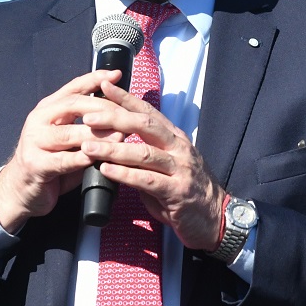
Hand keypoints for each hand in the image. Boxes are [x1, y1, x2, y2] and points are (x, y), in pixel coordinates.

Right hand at [0, 71, 128, 233]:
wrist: (21, 188)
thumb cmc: (51, 160)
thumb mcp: (68, 136)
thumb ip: (87, 124)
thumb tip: (121, 113)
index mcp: (48, 108)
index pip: (73, 88)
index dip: (95, 79)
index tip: (116, 75)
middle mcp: (39, 120)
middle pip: (73, 105)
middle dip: (102, 107)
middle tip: (125, 114)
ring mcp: (34, 141)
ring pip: (68, 133)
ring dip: (96, 135)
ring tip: (119, 137)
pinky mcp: (35, 164)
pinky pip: (63, 160)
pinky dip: (82, 158)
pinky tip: (97, 158)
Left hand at [79, 78, 225, 250]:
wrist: (217, 218)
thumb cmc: (187, 192)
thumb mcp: (168, 167)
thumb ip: (145, 157)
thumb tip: (115, 147)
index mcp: (175, 138)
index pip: (148, 112)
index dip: (126, 98)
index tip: (103, 87)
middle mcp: (179, 148)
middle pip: (145, 126)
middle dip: (115, 118)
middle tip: (88, 117)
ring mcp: (180, 169)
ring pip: (144, 152)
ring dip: (113, 149)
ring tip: (89, 147)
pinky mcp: (178, 192)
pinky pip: (147, 180)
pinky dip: (124, 174)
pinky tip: (106, 170)